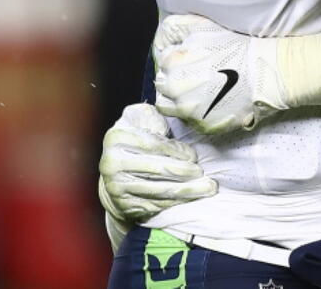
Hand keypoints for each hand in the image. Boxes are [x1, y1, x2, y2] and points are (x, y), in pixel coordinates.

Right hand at [99, 102, 215, 220]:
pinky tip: (192, 199)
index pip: (152, 145)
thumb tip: (163, 129)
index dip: (176, 151)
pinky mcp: (124, 205)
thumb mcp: (140, 118)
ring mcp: (116, 186)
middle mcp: (112, 163)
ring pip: (158, 190)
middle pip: (157, 170)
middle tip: (203, 173)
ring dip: (186, 191)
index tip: (194, 156)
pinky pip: (155, 205)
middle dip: (184, 172)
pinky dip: (176, 203)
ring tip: (207, 188)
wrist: (115, 173)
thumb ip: (152, 115)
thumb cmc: (137, 139)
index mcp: (118, 137)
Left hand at [153, 14, 320, 133]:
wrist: (267, 70)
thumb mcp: (204, 26)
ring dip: (179, 99)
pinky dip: (195, 113)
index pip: (163, 63)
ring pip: (169, 106)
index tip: (191, 61)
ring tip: (199, 92)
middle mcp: (176, 87)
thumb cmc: (239, 46)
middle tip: (196, 76)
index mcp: (174, 62)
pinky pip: (188, 122)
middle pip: (163, 85)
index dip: (177, 60)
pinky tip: (209, 103)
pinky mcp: (202, 124)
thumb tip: (161, 41)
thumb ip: (177, 28)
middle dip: (175, 80)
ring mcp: (188, 109)